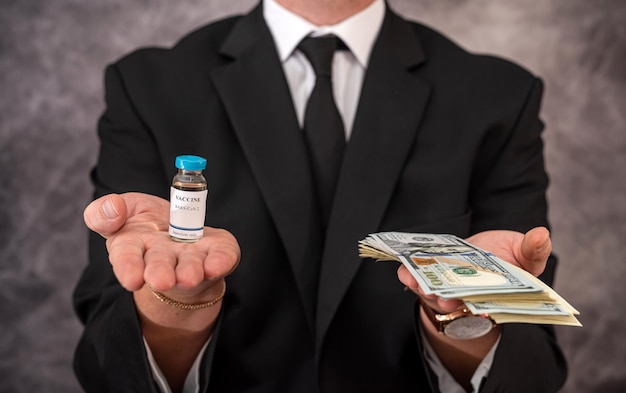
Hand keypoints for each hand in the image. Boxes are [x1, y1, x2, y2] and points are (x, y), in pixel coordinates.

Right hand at [84, 193, 239, 296]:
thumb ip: (105, 210)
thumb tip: (112, 207)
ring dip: (190, 271)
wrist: (181, 237)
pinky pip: (222, 258)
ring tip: (190, 277)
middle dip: (160, 273)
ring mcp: (192, 259)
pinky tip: (217, 265)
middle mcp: (164, 259)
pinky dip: (220, 262)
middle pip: (160, 267)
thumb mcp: (124, 209)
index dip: (128, 268)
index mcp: (134, 248)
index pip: (126, 259)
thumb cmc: (149, 227)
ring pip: (191, 267)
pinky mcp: (217, 254)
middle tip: (162, 280)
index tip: (132, 279)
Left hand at [397, 226, 550, 313]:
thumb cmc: (511, 256)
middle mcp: (471, 299)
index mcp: (497, 298)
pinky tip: (404, 271)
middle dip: (453, 301)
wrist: (487, 251)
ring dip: (426, 289)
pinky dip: (409, 276)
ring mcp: (449, 289)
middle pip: (461, 304)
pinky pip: (417, 280)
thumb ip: (534, 249)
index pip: (491, 309)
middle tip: (446, 299)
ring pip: (436, 294)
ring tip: (421, 284)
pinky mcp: (432, 278)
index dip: (484, 312)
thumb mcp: (526, 252)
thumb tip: (543, 235)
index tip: (479, 312)